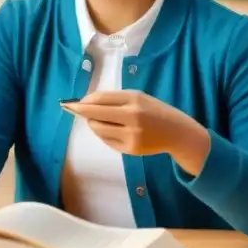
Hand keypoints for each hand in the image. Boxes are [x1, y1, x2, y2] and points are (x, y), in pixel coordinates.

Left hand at [61, 90, 209, 164]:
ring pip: (98, 129)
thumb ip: (114, 99)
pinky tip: (112, 130)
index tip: (72, 102)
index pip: (100, 99)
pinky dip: (104, 134)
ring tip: (98, 120)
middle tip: (71, 110)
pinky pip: (107, 141)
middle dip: (81, 112)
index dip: (84, 101)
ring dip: (93, 124)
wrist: (176, 132)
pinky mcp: (130, 149)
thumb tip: (86, 103)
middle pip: (96, 115)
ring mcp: (131, 135)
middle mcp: (132, 117)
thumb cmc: (154, 110)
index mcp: (134, 100)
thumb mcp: (137, 97)